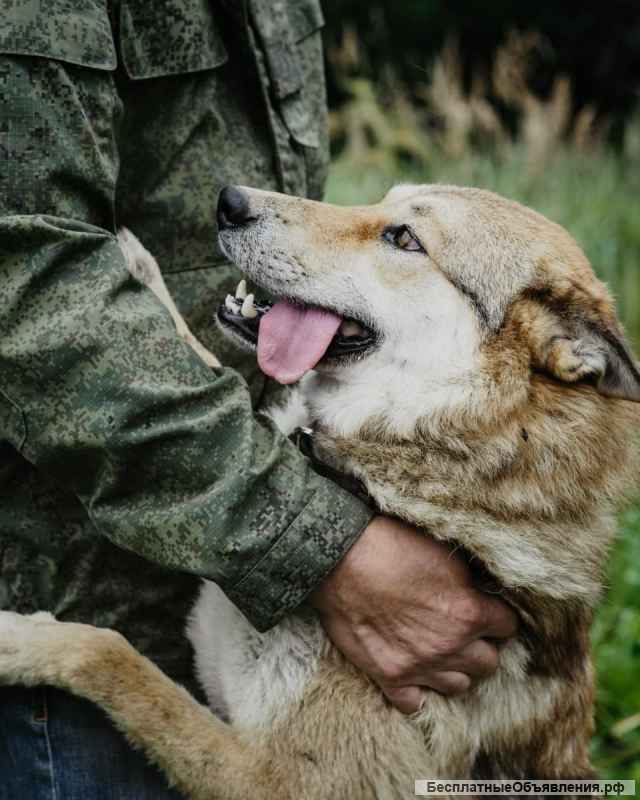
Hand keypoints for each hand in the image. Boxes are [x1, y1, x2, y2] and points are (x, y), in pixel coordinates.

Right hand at [309, 516, 517, 713]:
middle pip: (489, 663)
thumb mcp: (443, 552)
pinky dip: (417, 691)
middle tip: (464, 631)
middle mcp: (450, 645)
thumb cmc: (392, 545)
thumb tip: (481, 591)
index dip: (496, 616)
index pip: (507, 626)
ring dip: (455, 669)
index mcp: (468, 612)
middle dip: (480, 645)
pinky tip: (414, 673)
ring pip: (459, 686)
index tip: (484, 610)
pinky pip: (414, 703)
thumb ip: (468, 582)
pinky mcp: (388, 676)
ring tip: (441, 651)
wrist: (341, 558)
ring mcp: (419, 666)